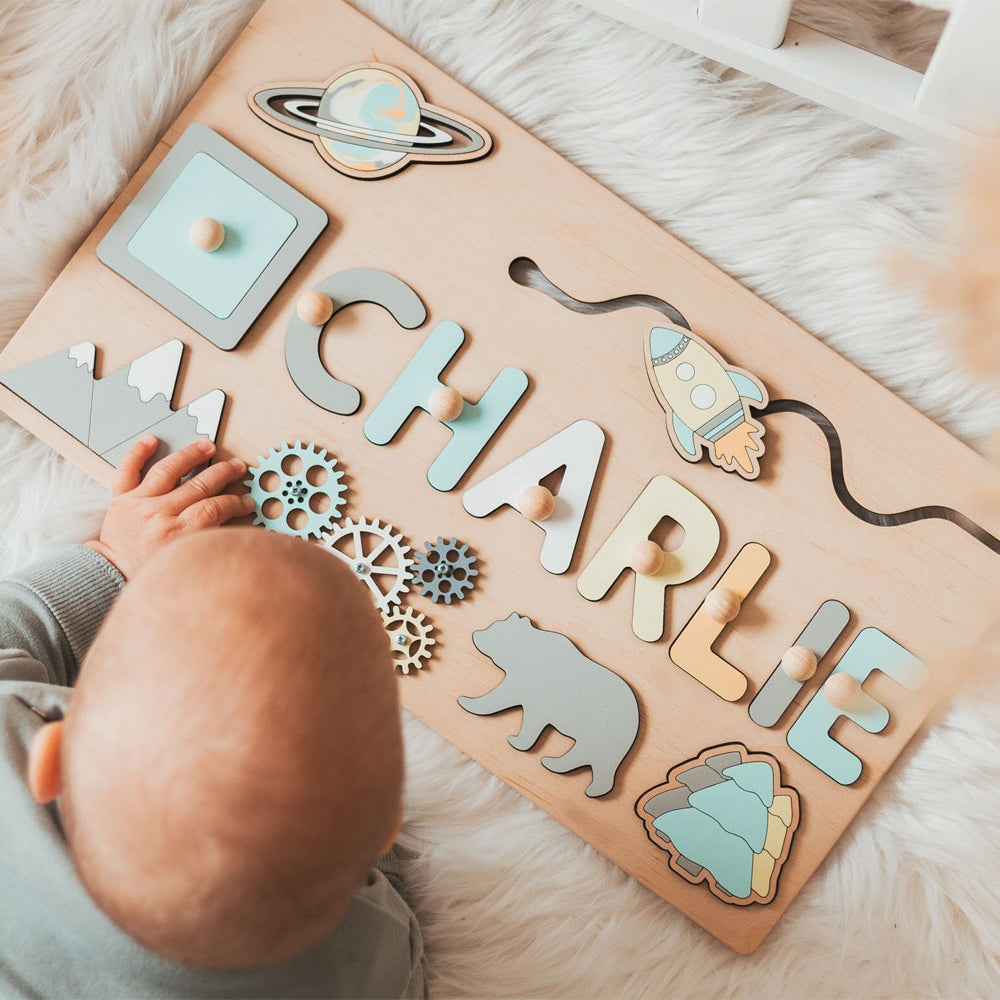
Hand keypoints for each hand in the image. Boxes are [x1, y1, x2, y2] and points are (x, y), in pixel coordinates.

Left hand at [85, 436, 252, 579]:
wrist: (110, 577)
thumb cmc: (147, 573)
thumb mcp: (185, 562)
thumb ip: (207, 541)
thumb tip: (231, 523)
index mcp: (178, 534)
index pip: (215, 508)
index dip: (236, 503)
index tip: (245, 502)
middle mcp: (160, 514)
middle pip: (200, 485)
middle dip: (224, 474)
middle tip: (238, 468)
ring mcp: (139, 503)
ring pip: (169, 470)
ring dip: (192, 455)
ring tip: (208, 446)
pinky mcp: (121, 498)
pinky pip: (128, 469)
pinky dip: (138, 453)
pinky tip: (152, 440)